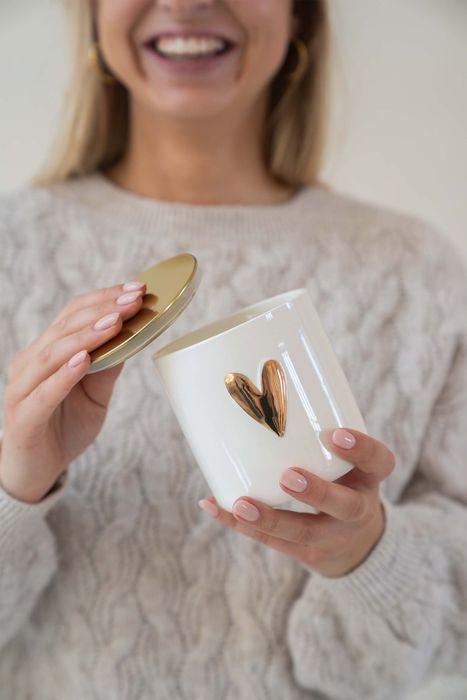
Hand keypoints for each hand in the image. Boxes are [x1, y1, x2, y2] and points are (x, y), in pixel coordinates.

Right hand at [0, 280, 146, 503]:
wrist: (37, 471)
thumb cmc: (65, 427)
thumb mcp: (96, 395)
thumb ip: (108, 368)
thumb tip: (132, 337)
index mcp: (48, 352)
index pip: (73, 313)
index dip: (103, 298)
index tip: (136, 289)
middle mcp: (30, 363)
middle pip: (64, 327)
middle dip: (102, 310)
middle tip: (133, 300)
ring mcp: (22, 389)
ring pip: (52, 353)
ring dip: (86, 336)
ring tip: (114, 322)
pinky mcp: (23, 417)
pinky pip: (43, 392)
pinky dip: (64, 374)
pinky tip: (84, 360)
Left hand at [198, 428, 394, 577]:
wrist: (357, 545)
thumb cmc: (342, 483)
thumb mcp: (348, 461)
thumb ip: (317, 432)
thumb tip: (263, 375)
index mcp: (369, 479)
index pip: (378, 462)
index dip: (361, 450)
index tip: (336, 433)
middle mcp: (357, 511)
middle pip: (344, 506)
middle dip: (316, 492)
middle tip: (289, 475)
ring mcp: (332, 537)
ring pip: (302, 532)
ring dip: (269, 518)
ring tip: (242, 504)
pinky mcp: (306, 554)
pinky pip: (271, 542)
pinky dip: (240, 524)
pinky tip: (214, 506)